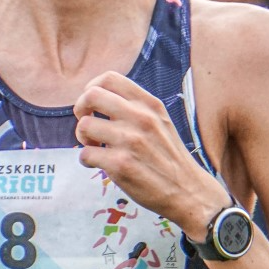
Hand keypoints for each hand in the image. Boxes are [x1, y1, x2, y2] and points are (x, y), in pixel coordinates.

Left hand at [74, 71, 228, 236]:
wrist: (188, 191)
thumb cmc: (170, 157)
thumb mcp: (161, 121)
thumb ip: (137, 108)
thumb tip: (101, 98)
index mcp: (149, 104)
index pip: (110, 78)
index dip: (92, 88)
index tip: (93, 104)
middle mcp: (140, 118)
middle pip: (91, 96)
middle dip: (80, 109)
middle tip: (88, 124)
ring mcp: (130, 141)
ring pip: (85, 125)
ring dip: (82, 137)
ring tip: (94, 146)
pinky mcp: (121, 165)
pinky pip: (86, 154)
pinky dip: (86, 160)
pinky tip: (98, 163)